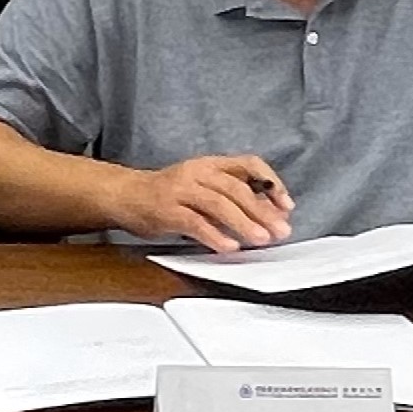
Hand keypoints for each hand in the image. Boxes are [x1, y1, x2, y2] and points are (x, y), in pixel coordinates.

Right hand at [114, 155, 293, 253]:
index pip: (248, 164)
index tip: (286, 205)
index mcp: (210, 164)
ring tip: (261, 239)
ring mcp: (181, 190)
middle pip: (236, 188)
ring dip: (243, 223)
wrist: (126, 195)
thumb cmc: (168, 194)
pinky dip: (215, 235)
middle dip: (262, 210)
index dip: (271, 183)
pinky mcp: (167, 210)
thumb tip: (269, 213)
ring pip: (218, 204)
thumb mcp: (202, 186)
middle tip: (281, 230)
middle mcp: (197, 172)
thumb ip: (231, 196)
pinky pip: (195, 223)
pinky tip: (229, 247)